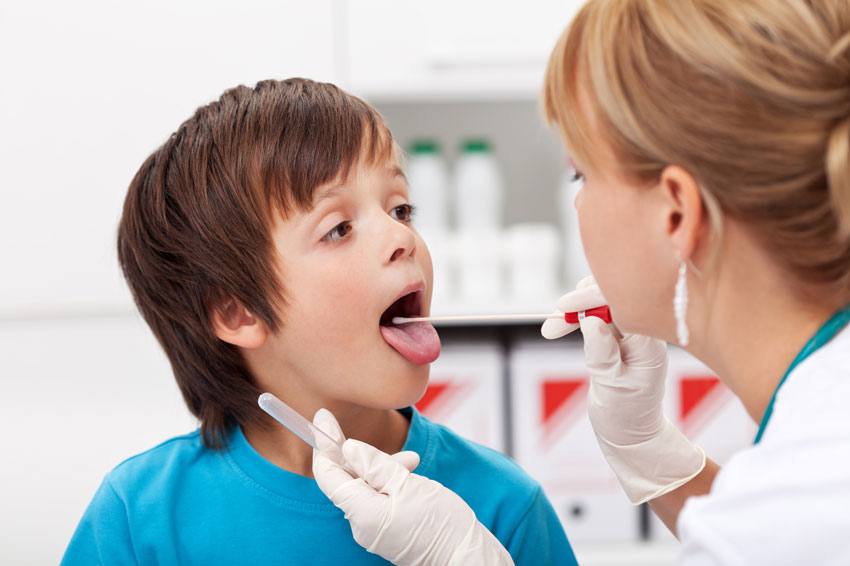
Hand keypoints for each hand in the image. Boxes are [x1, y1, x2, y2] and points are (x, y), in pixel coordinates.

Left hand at [312, 409, 513, 565]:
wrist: (466, 557)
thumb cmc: (441, 524)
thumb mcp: (409, 484)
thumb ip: (375, 464)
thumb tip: (349, 448)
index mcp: (362, 512)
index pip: (328, 475)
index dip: (325, 444)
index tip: (323, 417)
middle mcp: (361, 524)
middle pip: (347, 479)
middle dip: (361, 455)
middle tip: (365, 434)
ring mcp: (374, 529)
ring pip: (366, 486)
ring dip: (383, 467)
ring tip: (413, 462)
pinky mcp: (387, 530)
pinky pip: (379, 498)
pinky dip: (391, 482)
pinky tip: (411, 473)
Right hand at [542, 277, 705, 503]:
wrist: (632, 434)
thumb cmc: (625, 415)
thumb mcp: (611, 388)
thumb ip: (602, 353)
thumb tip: (591, 320)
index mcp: (649, 343)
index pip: (623, 304)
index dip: (591, 298)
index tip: (562, 307)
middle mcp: (644, 332)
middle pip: (613, 295)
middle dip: (579, 302)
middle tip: (552, 324)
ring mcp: (632, 332)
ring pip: (602, 302)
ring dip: (574, 309)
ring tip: (552, 328)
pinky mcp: (619, 336)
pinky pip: (598, 315)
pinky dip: (577, 317)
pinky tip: (560, 326)